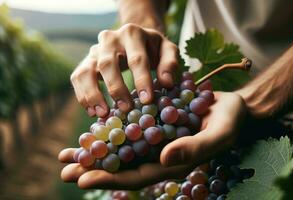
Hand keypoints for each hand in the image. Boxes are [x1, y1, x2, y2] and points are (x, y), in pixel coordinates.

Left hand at [58, 92, 246, 188]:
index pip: (138, 177)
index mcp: (173, 163)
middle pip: (122, 166)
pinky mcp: (152, 122)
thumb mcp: (218, 133)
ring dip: (94, 151)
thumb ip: (195, 148)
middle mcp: (159, 155)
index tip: (83, 180)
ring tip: (66, 153)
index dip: (111, 179)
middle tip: (64, 169)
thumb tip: (165, 157)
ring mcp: (154, 139)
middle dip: (93, 169)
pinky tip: (90, 129)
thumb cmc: (229, 121)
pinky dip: (108, 130)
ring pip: (120, 149)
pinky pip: (127, 129)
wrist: (229, 105)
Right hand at [70, 23, 177, 116]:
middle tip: (126, 109)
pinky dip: (83, 96)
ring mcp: (94, 50)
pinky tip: (93, 112)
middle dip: (116, 88)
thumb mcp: (167, 50)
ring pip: (87, 71)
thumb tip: (166, 83)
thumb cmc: (153, 48)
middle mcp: (109, 39)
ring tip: (103, 113)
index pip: (136, 58)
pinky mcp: (85, 62)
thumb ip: (170, 64)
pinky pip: (78, 78)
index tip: (147, 100)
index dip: (142, 80)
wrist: (134, 38)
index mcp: (132, 33)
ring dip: (93, 94)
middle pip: (108, 63)